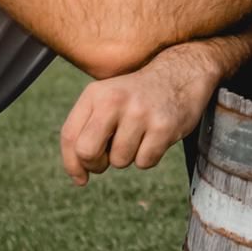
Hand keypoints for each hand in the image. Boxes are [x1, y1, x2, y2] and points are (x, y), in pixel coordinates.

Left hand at [59, 45, 216, 185]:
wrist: (181, 73)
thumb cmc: (137, 97)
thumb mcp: (107, 100)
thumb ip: (86, 131)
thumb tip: (78, 177)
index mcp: (95, 93)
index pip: (69, 136)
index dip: (71, 164)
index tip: (81, 177)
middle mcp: (114, 100)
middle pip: (87, 151)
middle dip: (96, 164)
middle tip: (108, 158)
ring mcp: (139, 112)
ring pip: (119, 161)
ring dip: (129, 157)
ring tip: (139, 135)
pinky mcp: (163, 126)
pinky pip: (145, 162)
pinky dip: (149, 156)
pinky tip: (155, 136)